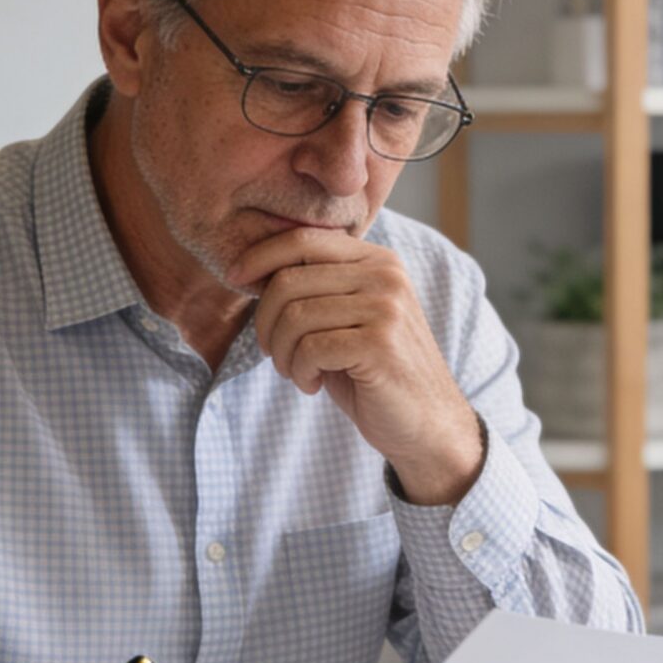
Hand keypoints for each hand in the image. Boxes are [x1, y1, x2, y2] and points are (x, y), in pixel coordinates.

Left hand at [228, 228, 483, 504]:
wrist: (426, 424)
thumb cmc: (374, 372)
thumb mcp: (346, 319)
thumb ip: (315, 289)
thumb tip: (252, 268)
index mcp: (377, 260)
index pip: (303, 239)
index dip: (260, 257)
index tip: (235, 278)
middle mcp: (385, 275)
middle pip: (289, 280)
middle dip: (266, 323)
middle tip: (276, 354)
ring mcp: (387, 307)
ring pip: (295, 316)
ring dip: (283, 354)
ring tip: (297, 372)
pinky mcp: (381, 344)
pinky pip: (310, 348)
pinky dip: (300, 372)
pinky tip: (313, 384)